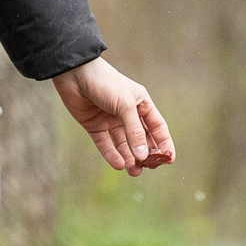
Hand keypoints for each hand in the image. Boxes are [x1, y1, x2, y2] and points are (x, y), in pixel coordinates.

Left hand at [53, 56, 174, 175]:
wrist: (75, 74)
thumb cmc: (106, 83)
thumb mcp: (125, 105)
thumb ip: (134, 131)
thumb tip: (142, 156)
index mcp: (141, 103)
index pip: (157, 127)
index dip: (164, 143)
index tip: (169, 159)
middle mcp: (127, 113)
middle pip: (141, 138)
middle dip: (146, 154)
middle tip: (149, 168)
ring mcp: (110, 120)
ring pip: (123, 144)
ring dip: (129, 158)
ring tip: (134, 172)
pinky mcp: (94, 125)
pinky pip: (105, 144)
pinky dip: (112, 155)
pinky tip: (119, 165)